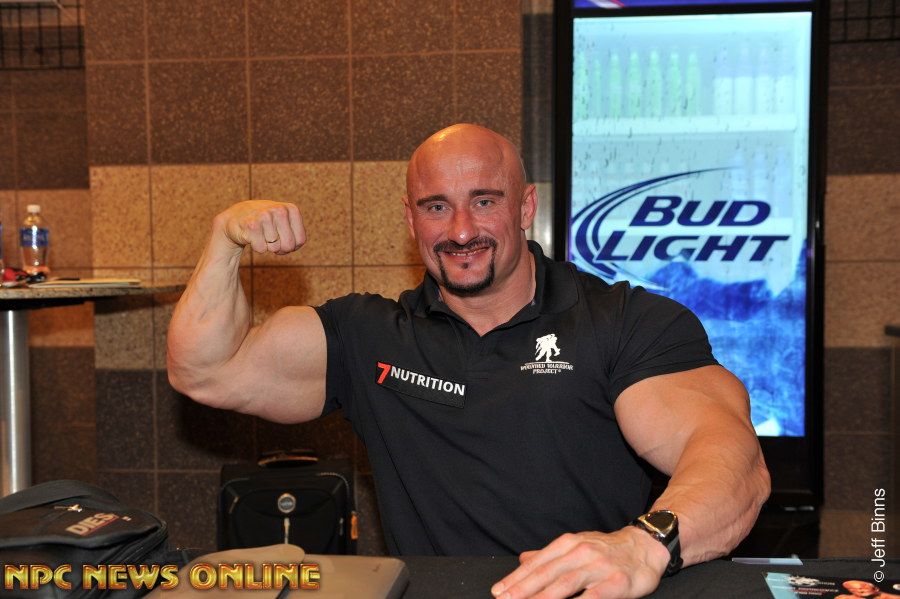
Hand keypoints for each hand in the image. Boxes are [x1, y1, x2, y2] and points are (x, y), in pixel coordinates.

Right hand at [215, 200, 305, 254]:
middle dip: (280, 248)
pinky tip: (252, 235)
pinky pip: (261, 249)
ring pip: (274, 248)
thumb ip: (295, 236)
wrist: (238, 216)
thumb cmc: (266, 223)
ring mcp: (265, 216)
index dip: (292, 246)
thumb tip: (291, 247)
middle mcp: (279, 210)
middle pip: (288, 245)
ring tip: (260, 233)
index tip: (283, 239)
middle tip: (271, 240)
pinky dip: (257, 246)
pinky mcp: (251, 225)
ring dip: (267, 245)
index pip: (300, 241)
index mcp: (291, 209)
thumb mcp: (285, 224)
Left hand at [490, 527, 669, 598]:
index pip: (537, 563)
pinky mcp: (616, 582)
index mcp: (568, 544)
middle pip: (546, 573)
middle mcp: (580, 552)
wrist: (645, 547)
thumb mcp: (576, 545)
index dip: (516, 578)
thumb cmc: (607, 549)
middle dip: (523, 589)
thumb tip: (522, 559)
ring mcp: (598, 566)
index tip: (499, 591)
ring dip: (543, 597)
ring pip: (565, 584)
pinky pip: (594, 596)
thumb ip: (549, 555)